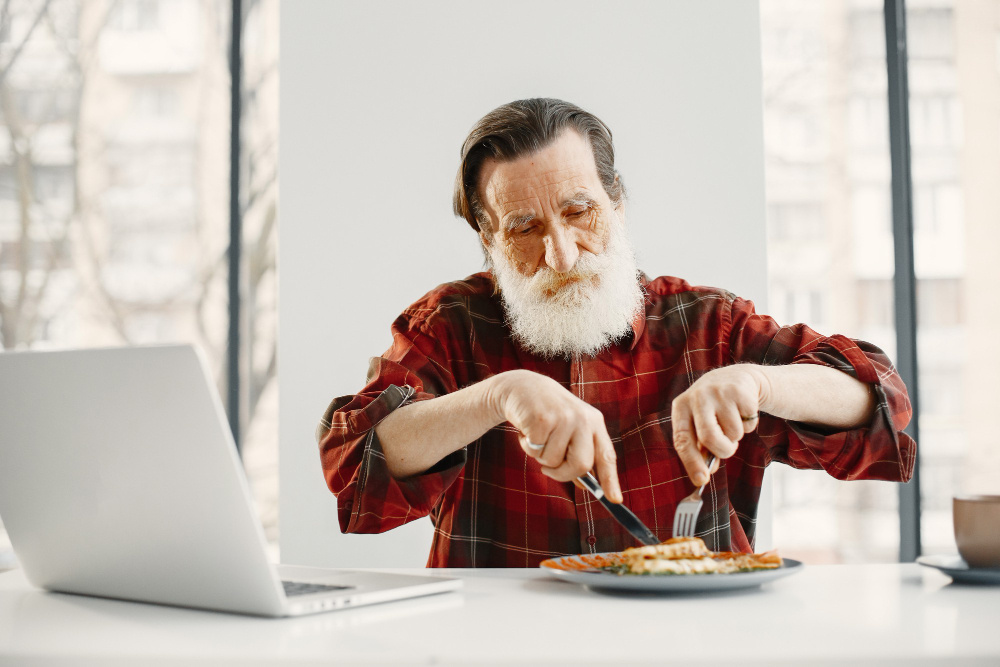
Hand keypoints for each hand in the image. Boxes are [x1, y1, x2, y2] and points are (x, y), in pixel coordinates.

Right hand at [490, 369, 621, 502]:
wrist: (521, 387)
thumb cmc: (548, 414)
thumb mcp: (568, 431)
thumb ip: (577, 454)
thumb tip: (584, 484)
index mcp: (594, 422)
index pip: (607, 455)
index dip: (611, 479)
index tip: (614, 499)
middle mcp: (583, 419)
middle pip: (581, 465)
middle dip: (562, 474)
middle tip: (548, 469)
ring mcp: (564, 418)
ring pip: (553, 461)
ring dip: (539, 456)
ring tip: (537, 437)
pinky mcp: (543, 418)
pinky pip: (535, 450)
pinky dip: (527, 446)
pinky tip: (527, 430)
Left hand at [671, 365, 764, 485]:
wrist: (737, 378)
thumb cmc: (714, 408)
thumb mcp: (701, 422)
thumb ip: (701, 448)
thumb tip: (705, 474)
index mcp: (681, 406)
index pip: (682, 438)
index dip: (691, 462)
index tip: (701, 480)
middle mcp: (697, 397)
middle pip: (708, 437)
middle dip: (722, 451)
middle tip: (728, 450)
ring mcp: (718, 392)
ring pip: (732, 433)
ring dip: (736, 437)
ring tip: (733, 422)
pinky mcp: (740, 392)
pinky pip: (748, 424)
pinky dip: (749, 426)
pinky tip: (743, 412)